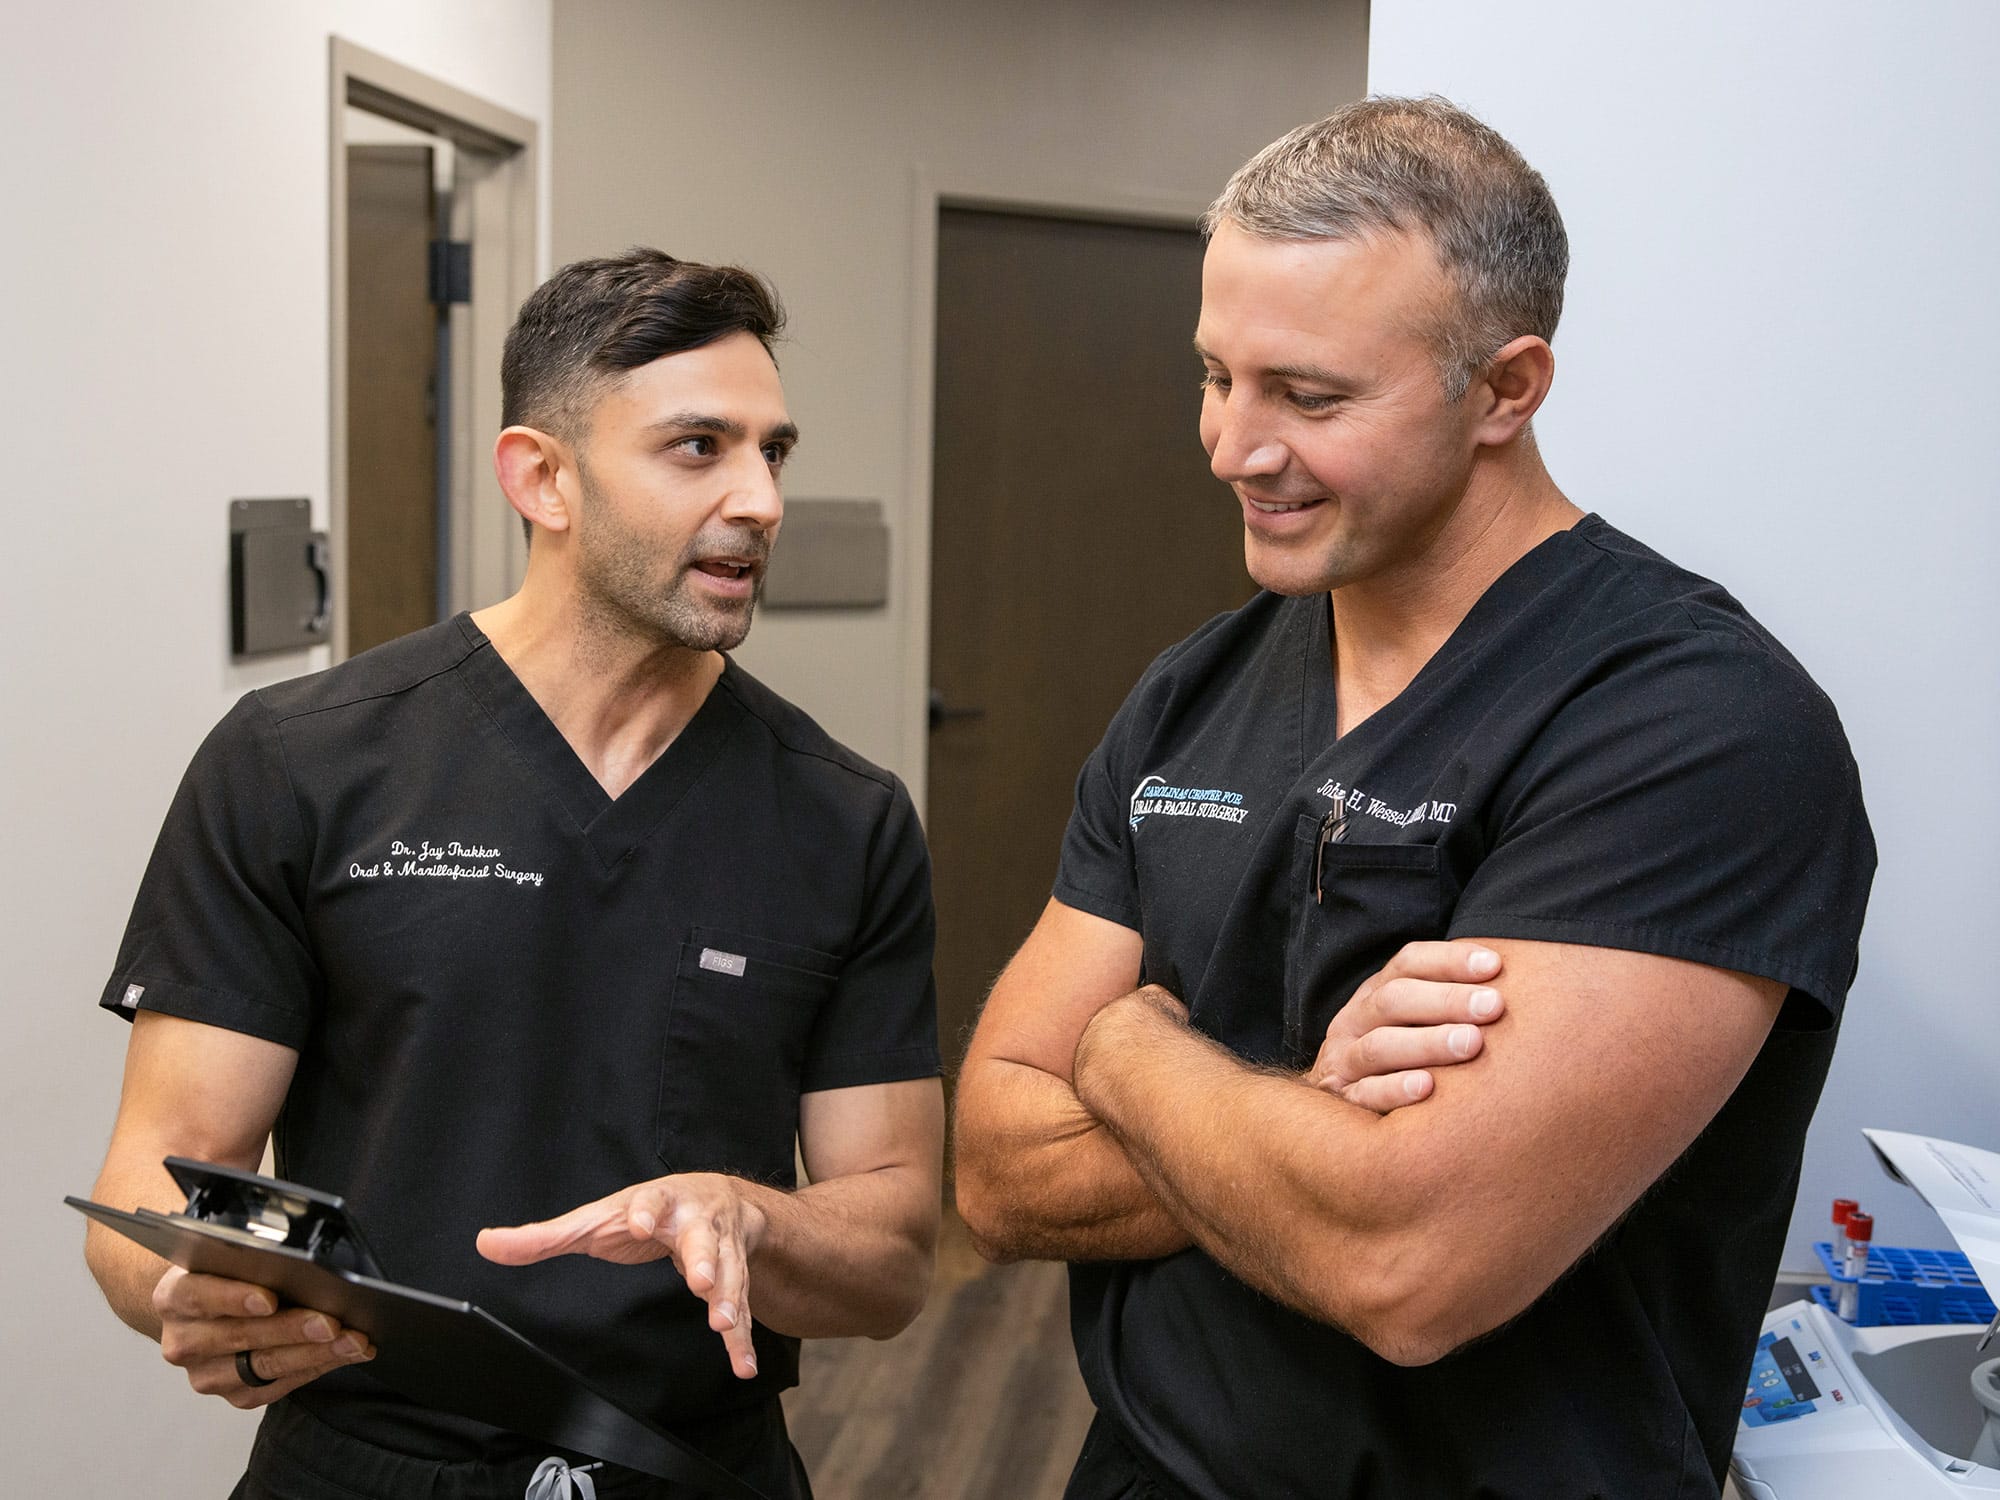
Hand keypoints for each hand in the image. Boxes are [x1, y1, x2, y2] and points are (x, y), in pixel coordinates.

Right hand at [152, 1265, 373, 1407]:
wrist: (202, 1311)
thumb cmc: (225, 1275)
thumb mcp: (227, 1257)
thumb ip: (250, 1260)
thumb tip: (300, 1262)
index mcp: (174, 1297)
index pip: (198, 1296)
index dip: (234, 1298)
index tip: (270, 1299)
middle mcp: (184, 1341)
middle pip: (240, 1336)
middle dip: (293, 1329)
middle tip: (332, 1323)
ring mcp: (207, 1374)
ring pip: (265, 1365)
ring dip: (316, 1353)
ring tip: (353, 1341)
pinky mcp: (234, 1395)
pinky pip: (280, 1385)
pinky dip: (318, 1367)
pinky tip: (346, 1353)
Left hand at [477, 1175, 767, 1379]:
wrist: (718, 1197)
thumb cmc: (648, 1211)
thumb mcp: (597, 1217)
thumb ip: (545, 1235)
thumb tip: (485, 1243)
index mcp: (659, 1201)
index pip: (652, 1201)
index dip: (647, 1211)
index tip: (639, 1223)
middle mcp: (697, 1221)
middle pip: (703, 1238)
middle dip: (704, 1259)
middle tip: (699, 1282)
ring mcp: (721, 1249)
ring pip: (729, 1273)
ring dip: (728, 1298)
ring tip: (723, 1325)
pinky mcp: (736, 1276)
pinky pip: (742, 1308)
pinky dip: (742, 1338)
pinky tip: (742, 1365)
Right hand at [1306, 941, 1505, 1111]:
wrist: (1340, 1106)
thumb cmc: (1401, 1057)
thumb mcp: (1413, 1020)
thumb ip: (1448, 1001)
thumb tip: (1508, 975)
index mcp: (1376, 993)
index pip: (1409, 963)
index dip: (1450, 961)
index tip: (1495, 966)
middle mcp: (1356, 1020)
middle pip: (1395, 1000)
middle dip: (1447, 1000)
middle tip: (1493, 1006)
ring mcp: (1344, 1060)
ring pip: (1381, 1046)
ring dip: (1428, 1042)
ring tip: (1471, 1043)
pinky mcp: (1343, 1100)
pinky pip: (1366, 1094)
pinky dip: (1395, 1089)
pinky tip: (1428, 1088)